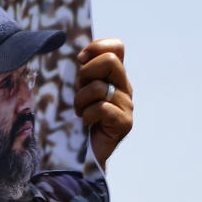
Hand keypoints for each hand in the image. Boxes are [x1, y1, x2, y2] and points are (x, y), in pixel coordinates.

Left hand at [75, 39, 133, 165]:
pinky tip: (85, 123)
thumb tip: (75, 56)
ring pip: (100, 87)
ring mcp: (127, 105)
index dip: (97, 47)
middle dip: (85, 74)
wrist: (83, 154)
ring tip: (79, 112)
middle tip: (77, 92)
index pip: (117, 47)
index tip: (80, 60)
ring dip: (80, 100)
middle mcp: (124, 87)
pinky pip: (101, 108)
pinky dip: (87, 115)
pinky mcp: (125, 123)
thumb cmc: (75, 120)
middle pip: (109, 61)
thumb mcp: (76, 91)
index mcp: (114, 76)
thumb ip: (79, 73)